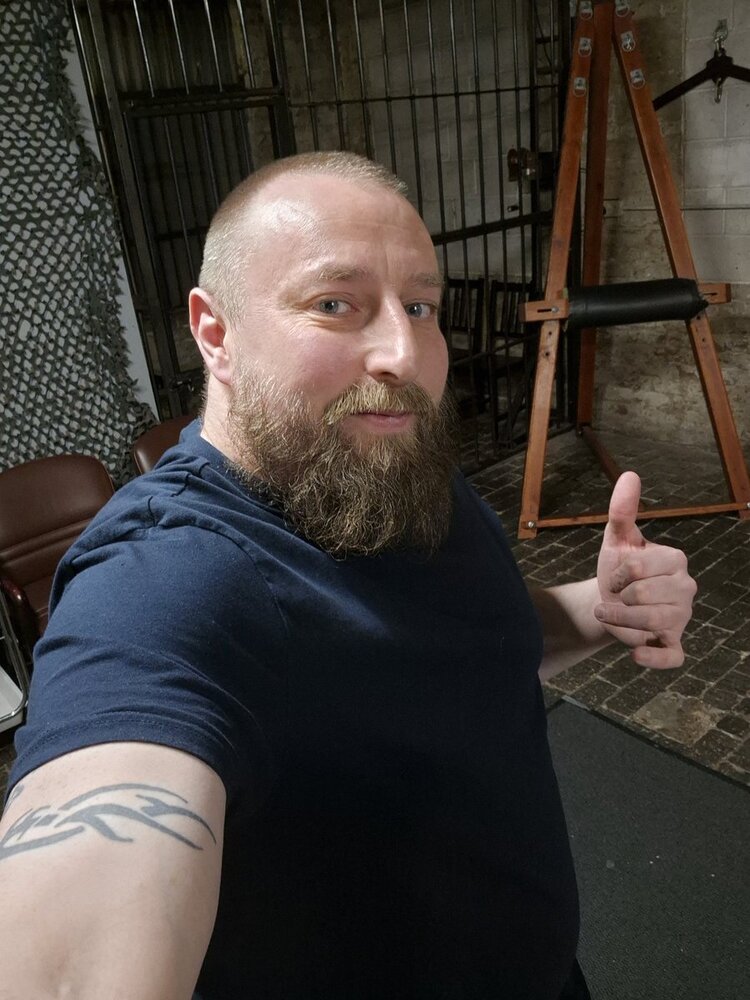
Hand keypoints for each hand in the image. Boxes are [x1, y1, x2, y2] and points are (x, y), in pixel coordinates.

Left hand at [595, 472, 696, 667]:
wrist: (609, 600)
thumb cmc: (617, 567)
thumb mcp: (617, 538)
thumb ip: (623, 510)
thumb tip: (630, 474)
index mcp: (675, 560)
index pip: (639, 568)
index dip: (617, 573)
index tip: (615, 575)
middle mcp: (686, 588)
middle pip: (643, 597)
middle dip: (616, 599)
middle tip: (613, 597)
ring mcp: (682, 618)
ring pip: (651, 623)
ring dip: (619, 621)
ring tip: (607, 615)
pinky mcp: (673, 642)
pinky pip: (672, 656)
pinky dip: (653, 658)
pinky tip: (635, 654)